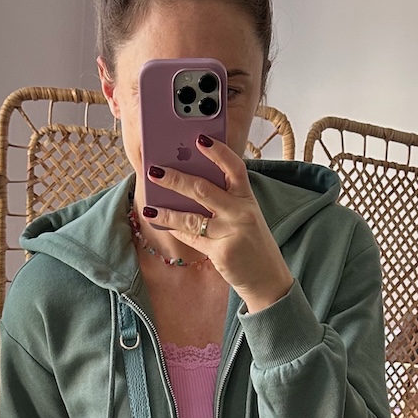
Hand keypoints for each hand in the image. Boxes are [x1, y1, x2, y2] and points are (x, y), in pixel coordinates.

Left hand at [142, 136, 293, 313]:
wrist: (267, 278)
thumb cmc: (252, 242)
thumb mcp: (245, 215)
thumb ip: (225, 200)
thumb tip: (188, 185)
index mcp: (247, 198)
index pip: (235, 167)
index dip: (218, 152)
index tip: (200, 138)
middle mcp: (241, 212)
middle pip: (203, 189)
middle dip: (175, 179)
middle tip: (154, 171)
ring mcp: (231, 233)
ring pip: (191, 217)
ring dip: (167, 211)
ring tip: (149, 206)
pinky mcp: (221, 253)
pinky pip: (192, 238)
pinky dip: (176, 230)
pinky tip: (162, 223)